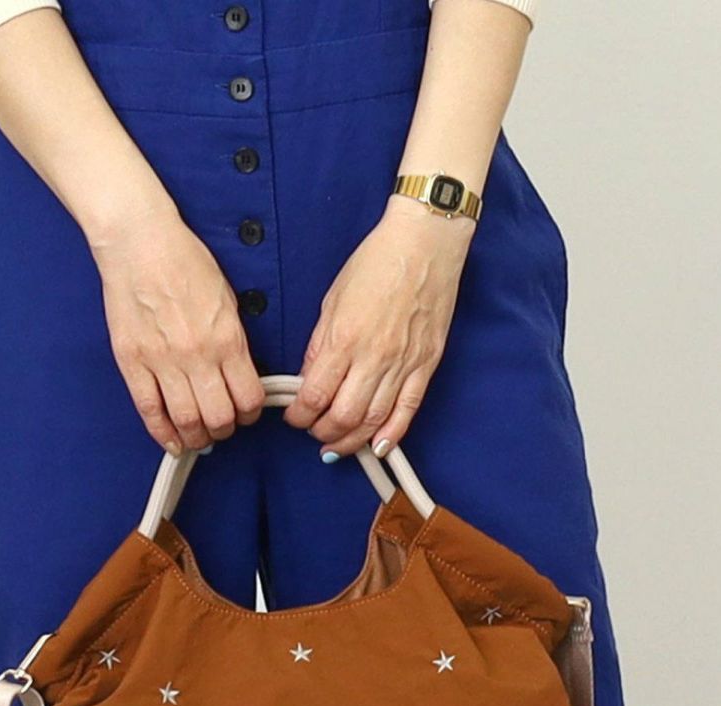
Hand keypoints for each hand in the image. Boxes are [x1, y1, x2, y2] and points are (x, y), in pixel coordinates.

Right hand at [92, 213, 265, 455]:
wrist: (139, 240)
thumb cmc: (183, 261)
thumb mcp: (227, 299)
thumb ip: (234, 341)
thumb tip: (239, 376)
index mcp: (226, 338)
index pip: (248, 397)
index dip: (250, 414)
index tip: (246, 413)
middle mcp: (196, 354)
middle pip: (219, 417)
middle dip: (225, 429)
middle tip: (222, 426)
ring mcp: (161, 360)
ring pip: (186, 421)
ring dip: (197, 436)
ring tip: (199, 435)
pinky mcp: (132, 361)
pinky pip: (149, 410)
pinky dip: (163, 433)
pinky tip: (172, 440)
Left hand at [284, 196, 473, 459]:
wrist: (425, 243)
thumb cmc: (377, 262)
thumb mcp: (333, 299)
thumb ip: (320, 345)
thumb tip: (310, 379)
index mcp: (344, 339)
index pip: (314, 395)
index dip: (299, 415)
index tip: (294, 417)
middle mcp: (373, 357)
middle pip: (343, 417)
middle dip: (322, 432)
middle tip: (314, 431)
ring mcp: (403, 364)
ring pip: (374, 421)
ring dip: (352, 441)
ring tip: (337, 445)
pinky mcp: (426, 365)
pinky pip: (407, 410)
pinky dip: (392, 435)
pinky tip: (378, 447)